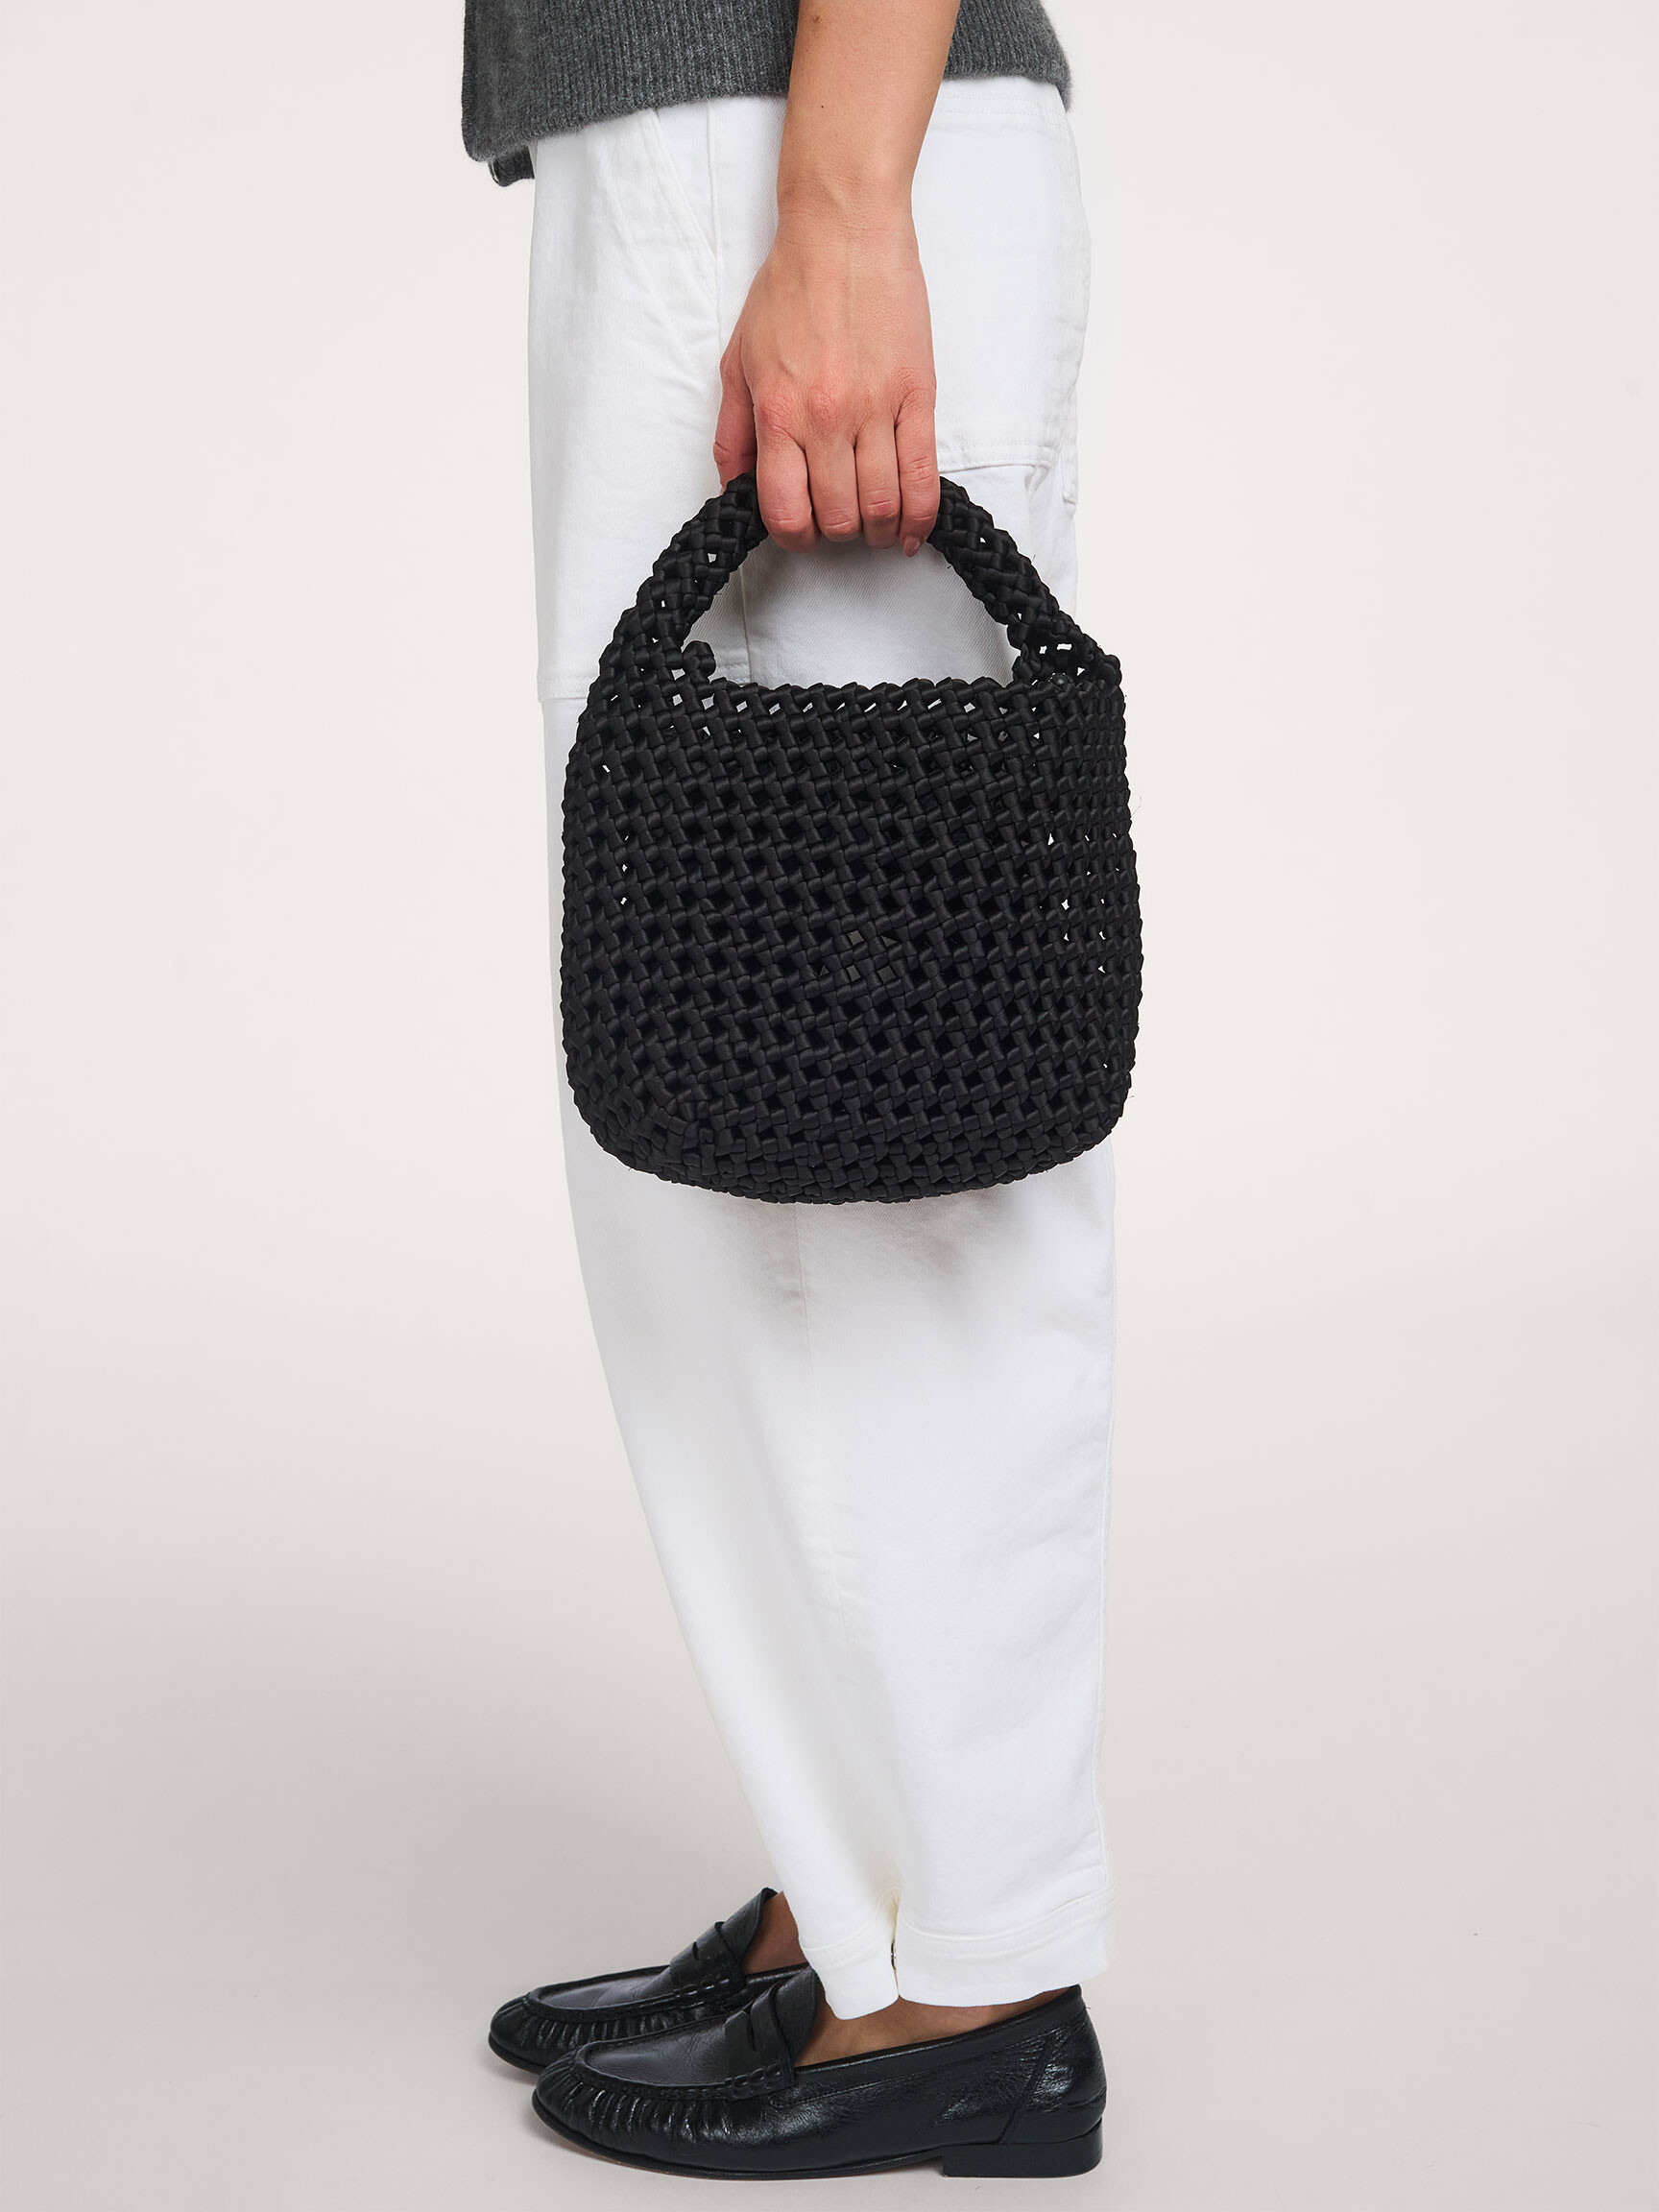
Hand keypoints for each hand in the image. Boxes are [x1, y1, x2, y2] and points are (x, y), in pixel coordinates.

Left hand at [713, 202, 939, 556]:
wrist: (843, 230)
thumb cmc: (791, 287)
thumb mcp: (738, 361)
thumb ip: (733, 433)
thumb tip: (734, 490)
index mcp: (778, 413)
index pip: (785, 511)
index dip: (793, 537)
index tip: (801, 531)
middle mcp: (826, 419)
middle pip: (837, 516)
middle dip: (836, 533)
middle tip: (838, 520)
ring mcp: (875, 409)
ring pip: (881, 506)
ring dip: (877, 529)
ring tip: (873, 522)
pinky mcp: (916, 395)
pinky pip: (923, 475)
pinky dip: (919, 515)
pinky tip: (912, 530)